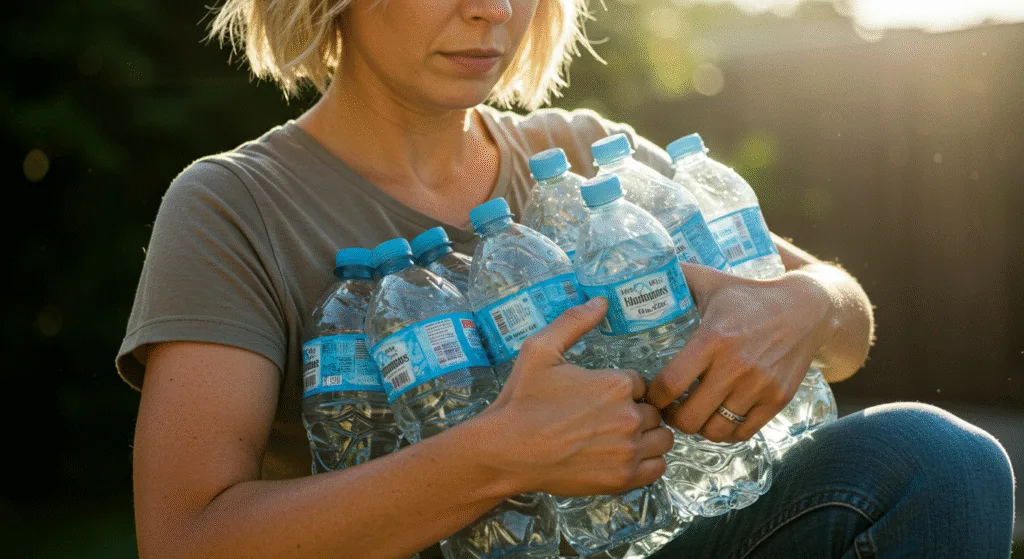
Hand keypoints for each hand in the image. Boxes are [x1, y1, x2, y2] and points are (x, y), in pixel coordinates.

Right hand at [484, 297, 673, 496]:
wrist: (505, 450)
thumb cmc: (521, 400)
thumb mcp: (540, 350)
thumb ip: (574, 322)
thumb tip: (602, 300)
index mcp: (616, 383)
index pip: (641, 383)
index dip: (624, 389)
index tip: (602, 397)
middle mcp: (629, 416)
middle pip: (655, 410)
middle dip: (636, 411)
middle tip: (606, 419)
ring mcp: (629, 450)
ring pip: (663, 438)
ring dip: (648, 436)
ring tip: (620, 438)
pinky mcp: (623, 478)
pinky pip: (658, 468)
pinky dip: (648, 462)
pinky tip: (626, 456)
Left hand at [645, 263, 834, 442]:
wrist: (805, 309)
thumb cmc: (749, 296)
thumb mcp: (712, 281)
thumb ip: (677, 276)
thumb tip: (643, 268)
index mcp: (713, 338)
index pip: (670, 384)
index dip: (654, 396)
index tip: (650, 394)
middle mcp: (736, 366)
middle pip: (690, 417)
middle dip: (673, 418)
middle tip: (669, 410)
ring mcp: (759, 386)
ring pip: (715, 430)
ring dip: (699, 428)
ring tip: (693, 415)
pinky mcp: (778, 399)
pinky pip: (743, 433)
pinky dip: (726, 433)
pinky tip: (718, 419)